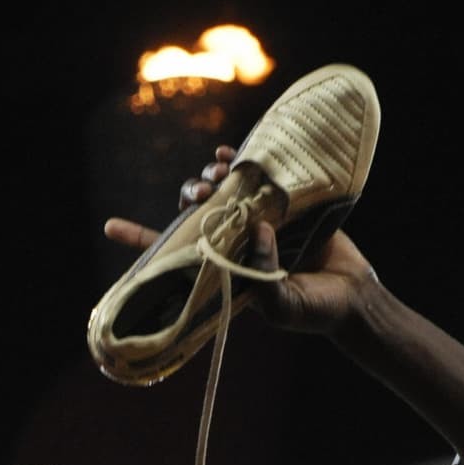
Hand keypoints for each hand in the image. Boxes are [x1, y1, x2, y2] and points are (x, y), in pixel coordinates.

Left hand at [103, 147, 375, 337]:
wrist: (354, 296)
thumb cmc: (315, 310)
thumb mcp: (284, 304)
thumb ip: (264, 275)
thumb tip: (255, 229)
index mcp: (223, 271)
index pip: (172, 253)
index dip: (141, 238)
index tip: (110, 226)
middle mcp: (234, 245)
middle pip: (195, 215)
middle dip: (190, 198)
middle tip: (202, 193)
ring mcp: (257, 223)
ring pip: (221, 192)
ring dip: (212, 177)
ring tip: (219, 173)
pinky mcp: (283, 205)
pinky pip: (254, 177)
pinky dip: (238, 162)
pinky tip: (228, 154)